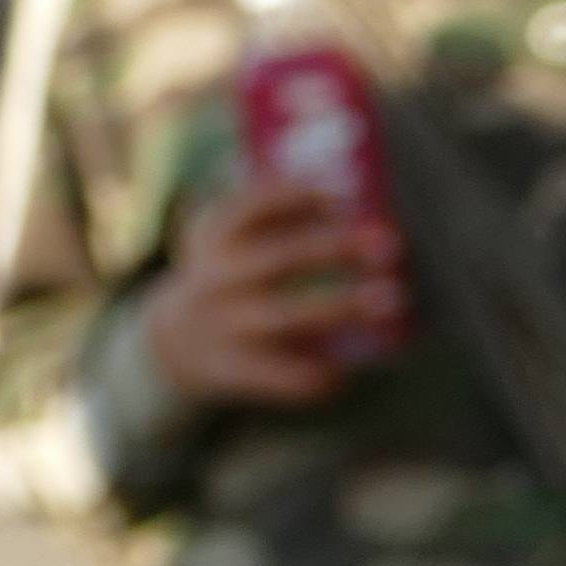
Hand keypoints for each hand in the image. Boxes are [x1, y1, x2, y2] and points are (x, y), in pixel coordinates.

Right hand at [143, 181, 397, 413]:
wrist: (173, 344)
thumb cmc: (232, 278)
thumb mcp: (234, 237)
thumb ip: (280, 211)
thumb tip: (348, 190)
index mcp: (214, 236)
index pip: (250, 206)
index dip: (296, 197)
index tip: (344, 197)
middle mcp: (214, 278)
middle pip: (276, 259)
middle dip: (333, 249)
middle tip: (389, 245)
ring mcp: (222, 324)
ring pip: (284, 316)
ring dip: (341, 306)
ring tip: (393, 298)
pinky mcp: (233, 368)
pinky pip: (280, 374)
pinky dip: (317, 373)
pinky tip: (347, 371)